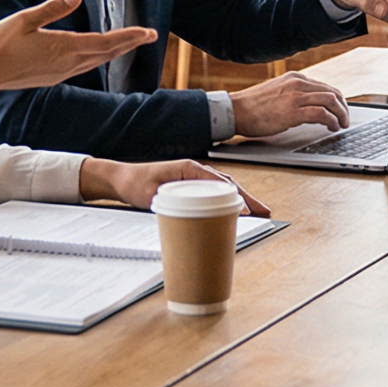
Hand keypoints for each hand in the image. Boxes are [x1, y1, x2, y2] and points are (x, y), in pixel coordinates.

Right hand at [0, 0, 154, 121]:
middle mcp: (68, 63)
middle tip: (151, 35)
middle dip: (130, 43)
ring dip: (116, 51)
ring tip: (132, 42)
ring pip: (97, 61)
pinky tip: (100, 54)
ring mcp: (61, 72)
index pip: (106, 42)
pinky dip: (100, 57)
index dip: (130, 37)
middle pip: (107, 53)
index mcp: (63, 47)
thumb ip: (52, 8)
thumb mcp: (24, 19)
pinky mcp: (54, 76)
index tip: (149, 32)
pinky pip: (85, 66)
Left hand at [79, 159, 269, 216]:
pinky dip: (229, 200)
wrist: (121, 178)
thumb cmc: (135, 183)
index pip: (220, 182)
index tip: (249, 210)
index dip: (237, 196)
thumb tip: (192, 218)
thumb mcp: (152, 196)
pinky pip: (215, 192)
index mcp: (190, 168)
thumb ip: (172, 204)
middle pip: (228, 184)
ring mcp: (194, 177)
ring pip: (224, 187)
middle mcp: (195, 170)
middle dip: (248, 198)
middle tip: (266, 212)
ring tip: (258, 213)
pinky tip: (236, 211)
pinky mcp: (190, 185)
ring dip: (242, 199)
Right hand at [230, 71, 351, 136]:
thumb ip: (293, 93)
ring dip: (341, 114)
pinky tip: (332, 127)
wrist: (235, 111)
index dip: (337, 100)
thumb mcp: (277, 91)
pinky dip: (331, 120)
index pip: (325, 86)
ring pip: (330, 101)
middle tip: (345, 119)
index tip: (340, 110)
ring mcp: (295, 96)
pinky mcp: (292, 111)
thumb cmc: (252, 106)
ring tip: (341, 125)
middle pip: (332, 92)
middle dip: (343, 108)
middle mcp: (298, 83)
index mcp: (294, 78)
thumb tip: (308, 104)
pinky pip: (321, 113)